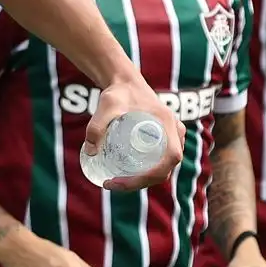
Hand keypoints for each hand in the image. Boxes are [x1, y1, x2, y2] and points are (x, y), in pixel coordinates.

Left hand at [84, 69, 186, 191]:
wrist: (126, 83)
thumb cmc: (119, 92)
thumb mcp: (106, 105)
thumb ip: (96, 125)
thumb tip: (90, 152)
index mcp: (168, 124)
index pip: (170, 158)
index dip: (151, 175)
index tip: (123, 179)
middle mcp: (175, 133)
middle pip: (165, 169)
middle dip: (139, 183)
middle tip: (112, 183)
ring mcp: (172, 138)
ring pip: (162, 169)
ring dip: (141, 181)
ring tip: (114, 182)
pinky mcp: (164, 141)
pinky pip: (159, 163)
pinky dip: (144, 174)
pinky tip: (124, 177)